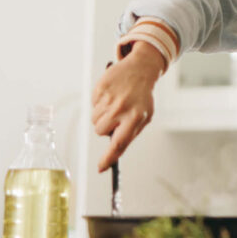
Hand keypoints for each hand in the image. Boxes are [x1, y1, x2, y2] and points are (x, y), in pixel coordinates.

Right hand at [92, 41, 166, 171]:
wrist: (140, 69)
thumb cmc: (142, 98)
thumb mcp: (143, 117)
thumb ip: (129, 133)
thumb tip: (113, 152)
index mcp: (135, 118)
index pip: (119, 144)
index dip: (108, 158)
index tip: (100, 168)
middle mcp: (122, 109)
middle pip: (100, 131)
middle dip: (106, 128)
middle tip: (116, 117)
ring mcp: (110, 98)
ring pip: (95, 120)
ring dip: (102, 116)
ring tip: (115, 104)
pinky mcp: (101, 88)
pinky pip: (92, 105)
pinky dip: (99, 103)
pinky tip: (111, 95)